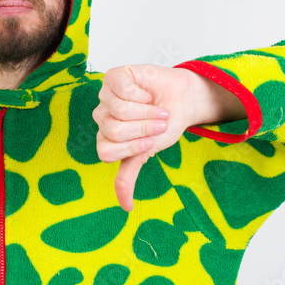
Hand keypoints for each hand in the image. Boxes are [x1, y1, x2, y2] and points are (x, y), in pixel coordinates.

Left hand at [93, 65, 203, 212]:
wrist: (182, 100)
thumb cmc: (164, 125)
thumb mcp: (146, 153)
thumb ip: (129, 176)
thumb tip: (125, 207)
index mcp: (106, 138)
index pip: (106, 152)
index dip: (131, 147)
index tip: (151, 142)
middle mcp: (102, 118)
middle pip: (113, 131)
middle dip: (143, 128)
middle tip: (159, 122)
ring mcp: (106, 97)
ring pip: (118, 111)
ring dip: (145, 111)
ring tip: (156, 108)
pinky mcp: (113, 77)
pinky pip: (121, 89)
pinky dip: (140, 93)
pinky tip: (146, 92)